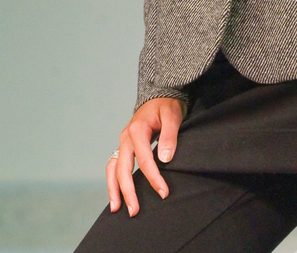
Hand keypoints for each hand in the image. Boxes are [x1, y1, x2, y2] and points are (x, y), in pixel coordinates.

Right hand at [107, 97, 186, 215]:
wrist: (160, 95)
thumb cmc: (167, 106)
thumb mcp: (173, 116)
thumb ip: (170, 136)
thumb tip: (165, 159)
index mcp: (137, 130)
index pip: (144, 160)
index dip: (153, 178)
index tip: (163, 192)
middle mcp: (126, 137)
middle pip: (123, 168)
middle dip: (128, 191)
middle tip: (134, 211)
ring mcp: (123, 142)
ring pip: (113, 168)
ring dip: (114, 189)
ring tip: (117, 208)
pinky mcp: (124, 146)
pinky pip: (114, 165)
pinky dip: (113, 181)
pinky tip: (116, 195)